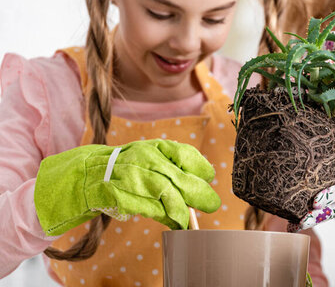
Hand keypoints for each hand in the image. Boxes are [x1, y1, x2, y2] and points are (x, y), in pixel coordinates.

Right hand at [34, 139, 220, 235]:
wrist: (85, 175)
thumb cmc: (124, 168)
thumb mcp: (149, 158)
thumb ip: (172, 168)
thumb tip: (201, 182)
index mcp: (153, 147)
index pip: (184, 153)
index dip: (200, 167)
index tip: (208, 177)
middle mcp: (143, 159)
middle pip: (179, 178)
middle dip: (199, 193)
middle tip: (212, 204)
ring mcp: (131, 176)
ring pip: (165, 194)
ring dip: (181, 210)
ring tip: (190, 220)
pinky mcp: (119, 195)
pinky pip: (148, 208)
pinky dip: (163, 217)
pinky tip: (173, 223)